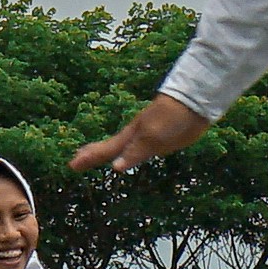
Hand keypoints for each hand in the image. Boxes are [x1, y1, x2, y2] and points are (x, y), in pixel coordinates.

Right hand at [73, 95, 207, 175]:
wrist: (196, 102)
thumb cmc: (171, 116)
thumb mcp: (152, 136)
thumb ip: (134, 152)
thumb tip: (114, 166)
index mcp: (131, 135)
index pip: (105, 150)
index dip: (89, 158)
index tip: (71, 165)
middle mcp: (136, 136)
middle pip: (111, 148)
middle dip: (93, 154)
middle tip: (76, 162)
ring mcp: (149, 137)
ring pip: (124, 148)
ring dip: (110, 154)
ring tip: (99, 160)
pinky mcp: (163, 139)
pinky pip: (139, 150)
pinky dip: (129, 154)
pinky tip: (131, 155)